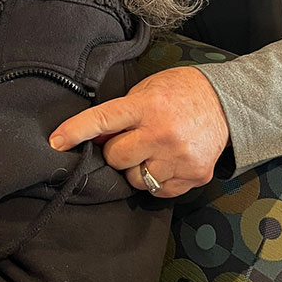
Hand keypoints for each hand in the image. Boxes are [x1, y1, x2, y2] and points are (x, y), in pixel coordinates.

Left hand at [48, 68, 229, 196]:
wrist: (226, 102)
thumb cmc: (179, 92)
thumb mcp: (146, 91)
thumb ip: (121, 114)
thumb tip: (94, 138)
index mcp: (146, 106)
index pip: (103, 120)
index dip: (75, 131)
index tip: (55, 142)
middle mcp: (162, 133)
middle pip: (116, 158)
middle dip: (117, 151)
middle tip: (131, 139)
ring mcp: (179, 157)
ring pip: (135, 179)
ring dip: (136, 168)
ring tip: (152, 150)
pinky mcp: (193, 176)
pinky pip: (158, 190)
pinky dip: (156, 180)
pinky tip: (166, 161)